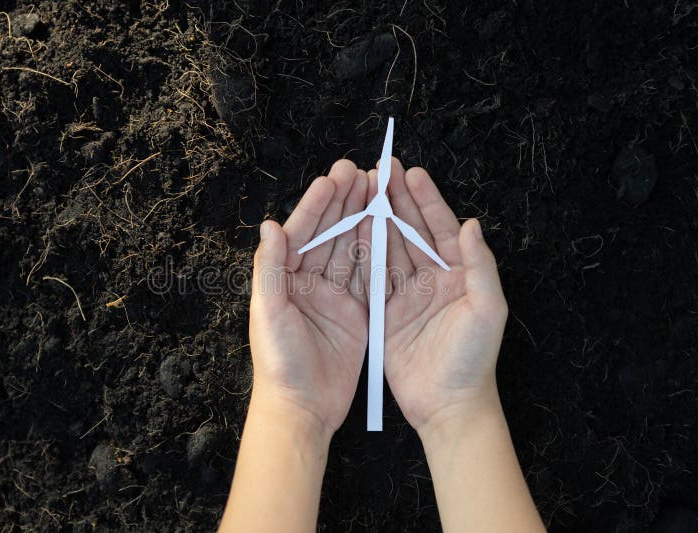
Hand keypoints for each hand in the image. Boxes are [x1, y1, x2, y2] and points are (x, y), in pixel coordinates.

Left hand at [249, 160, 368, 437]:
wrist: (302, 408)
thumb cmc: (278, 363)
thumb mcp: (269, 312)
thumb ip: (270, 268)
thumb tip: (270, 225)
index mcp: (283, 279)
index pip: (300, 232)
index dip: (317, 205)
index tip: (333, 178)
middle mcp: (307, 282)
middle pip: (328, 234)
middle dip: (343, 202)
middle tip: (361, 171)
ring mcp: (333, 297)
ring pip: (350, 249)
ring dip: (362, 219)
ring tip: (377, 189)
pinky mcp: (355, 313)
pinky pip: (368, 276)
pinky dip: (377, 251)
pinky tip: (388, 227)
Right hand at [361, 158, 507, 434]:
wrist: (447, 405)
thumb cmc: (474, 359)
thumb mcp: (487, 309)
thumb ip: (480, 265)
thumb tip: (473, 223)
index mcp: (459, 273)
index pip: (442, 227)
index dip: (426, 199)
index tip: (411, 172)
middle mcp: (432, 278)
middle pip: (412, 231)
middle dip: (397, 200)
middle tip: (381, 169)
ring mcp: (406, 294)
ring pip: (389, 248)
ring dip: (378, 219)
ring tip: (363, 190)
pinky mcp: (385, 312)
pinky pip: (372, 277)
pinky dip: (363, 252)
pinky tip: (354, 228)